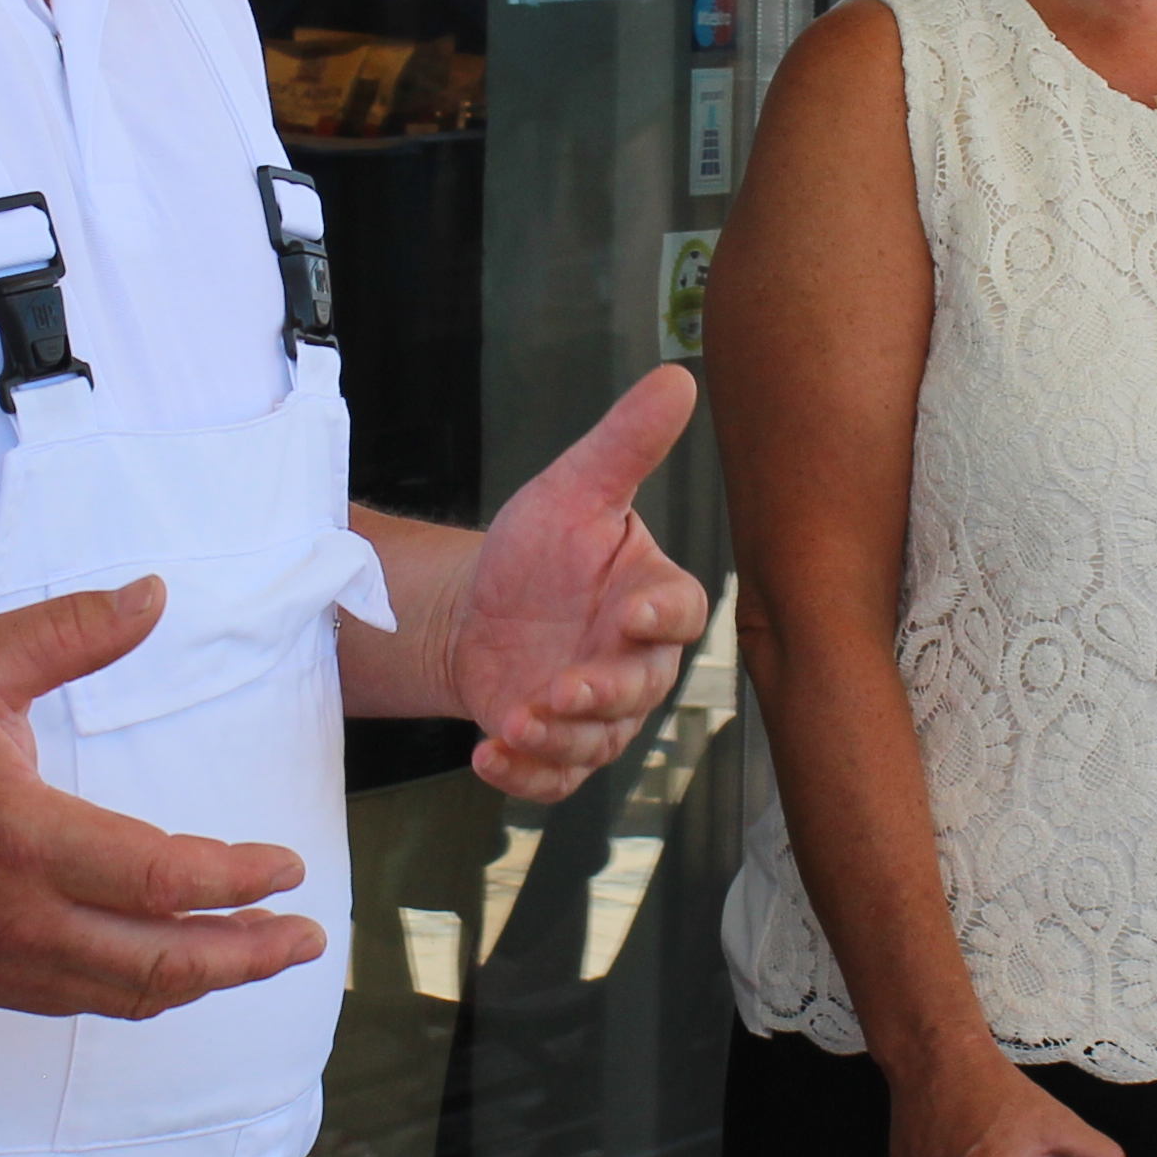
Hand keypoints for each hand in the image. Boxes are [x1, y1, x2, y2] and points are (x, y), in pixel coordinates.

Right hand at [0, 581, 322, 1014]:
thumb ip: (75, 630)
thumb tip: (158, 594)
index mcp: (21, 835)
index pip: (162, 879)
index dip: (239, 880)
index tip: (290, 866)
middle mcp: (13, 915)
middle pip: (161, 962)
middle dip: (248, 956)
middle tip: (309, 938)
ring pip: (125, 994)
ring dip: (202, 979)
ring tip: (260, 953)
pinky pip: (80, 1000)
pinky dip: (140, 987)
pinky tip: (177, 963)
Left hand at [442, 366, 711, 801]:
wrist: (476, 610)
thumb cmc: (537, 550)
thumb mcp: (573, 489)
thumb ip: (626, 442)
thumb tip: (678, 378)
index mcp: (651, 597)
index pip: (680, 612)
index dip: (662, 615)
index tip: (631, 611)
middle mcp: (636, 661)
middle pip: (640, 689)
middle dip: (600, 694)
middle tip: (558, 689)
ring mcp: (599, 713)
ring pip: (599, 740)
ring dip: (556, 739)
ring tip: (513, 722)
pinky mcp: (559, 748)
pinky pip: (557, 778)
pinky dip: (524, 776)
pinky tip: (488, 755)